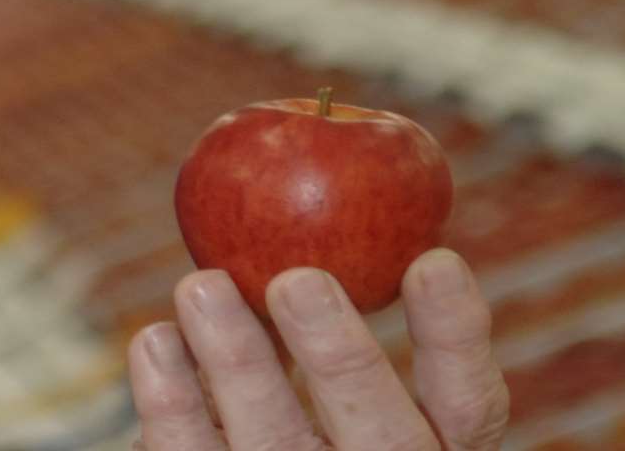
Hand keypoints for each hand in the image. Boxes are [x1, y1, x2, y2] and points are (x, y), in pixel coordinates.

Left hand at [126, 248, 508, 449]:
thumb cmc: (300, 419)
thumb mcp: (340, 388)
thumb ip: (336, 317)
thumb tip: (312, 200)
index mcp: (431, 450)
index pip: (468, 403)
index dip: (457, 335)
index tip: (435, 259)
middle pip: (379, 435)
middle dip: (339, 356)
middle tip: (296, 280)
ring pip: (273, 441)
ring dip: (236, 363)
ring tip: (201, 285)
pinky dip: (172, 400)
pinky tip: (156, 339)